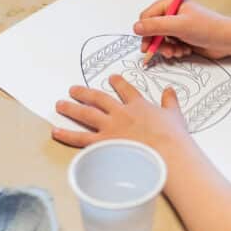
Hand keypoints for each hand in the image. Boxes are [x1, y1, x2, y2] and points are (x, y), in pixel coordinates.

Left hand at [52, 75, 190, 153]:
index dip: (118, 83)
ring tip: (59, 104)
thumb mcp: (174, 115)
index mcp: (138, 106)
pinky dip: (66, 134)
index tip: (111, 78)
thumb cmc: (173, 137)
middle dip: (85, 93)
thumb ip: (170, 101)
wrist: (165, 153)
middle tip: (73, 89)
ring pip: (86, 114)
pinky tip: (55, 131)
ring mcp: (109, 128)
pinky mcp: (102, 144)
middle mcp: (120, 113)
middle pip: (99, 99)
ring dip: (71, 108)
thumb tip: (169, 90)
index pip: (126, 90)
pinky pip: (80, 138)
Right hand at [133, 0, 230, 59]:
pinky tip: (185, 51)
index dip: (145, 32)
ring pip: (160, 40)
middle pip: (152, 30)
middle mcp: (172, 13)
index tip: (147, 46)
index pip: (147, 17)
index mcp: (170, 3)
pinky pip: (169, 46)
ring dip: (168, 49)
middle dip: (158, 43)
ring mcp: (177, 25)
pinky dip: (175, 51)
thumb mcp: (179, 26)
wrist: (227, 40)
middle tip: (167, 52)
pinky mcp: (182, 36)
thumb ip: (156, 26)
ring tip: (179, 51)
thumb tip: (135, 27)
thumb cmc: (208, 28)